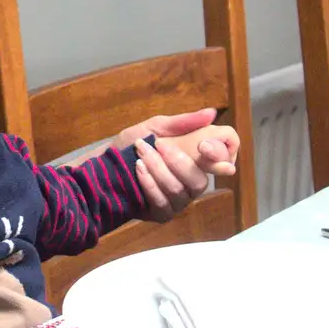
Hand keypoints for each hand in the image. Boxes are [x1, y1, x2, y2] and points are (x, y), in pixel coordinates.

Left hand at [115, 109, 240, 221]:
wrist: (104, 164)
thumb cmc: (134, 145)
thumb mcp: (156, 127)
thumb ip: (182, 123)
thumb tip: (212, 113)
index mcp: (198, 161)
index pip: (224, 160)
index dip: (219, 154)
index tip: (202, 146)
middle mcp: (193, 183)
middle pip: (200, 181)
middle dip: (178, 161)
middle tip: (158, 144)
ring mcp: (179, 201)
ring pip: (179, 190)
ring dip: (158, 168)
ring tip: (141, 153)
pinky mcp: (163, 214)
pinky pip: (162, 202)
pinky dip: (149, 183)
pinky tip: (138, 170)